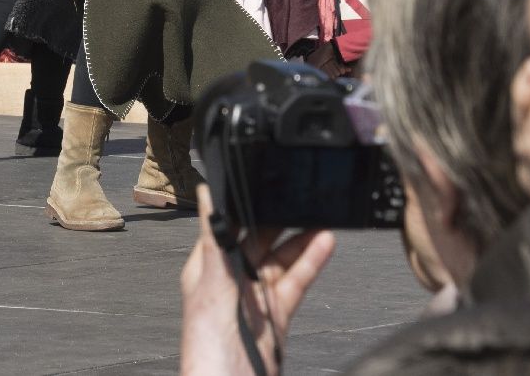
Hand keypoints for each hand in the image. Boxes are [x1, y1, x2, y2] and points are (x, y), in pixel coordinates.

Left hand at [177, 185, 335, 375]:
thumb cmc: (207, 347)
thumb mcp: (211, 285)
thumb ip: (214, 239)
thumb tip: (205, 195)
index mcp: (208, 267)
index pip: (228, 225)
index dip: (246, 204)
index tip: (266, 181)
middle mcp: (232, 278)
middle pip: (260, 238)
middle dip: (281, 218)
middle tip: (302, 194)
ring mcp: (256, 295)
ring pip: (282, 258)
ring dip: (302, 238)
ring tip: (322, 216)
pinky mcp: (276, 312)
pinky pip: (296, 280)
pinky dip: (311, 262)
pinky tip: (324, 244)